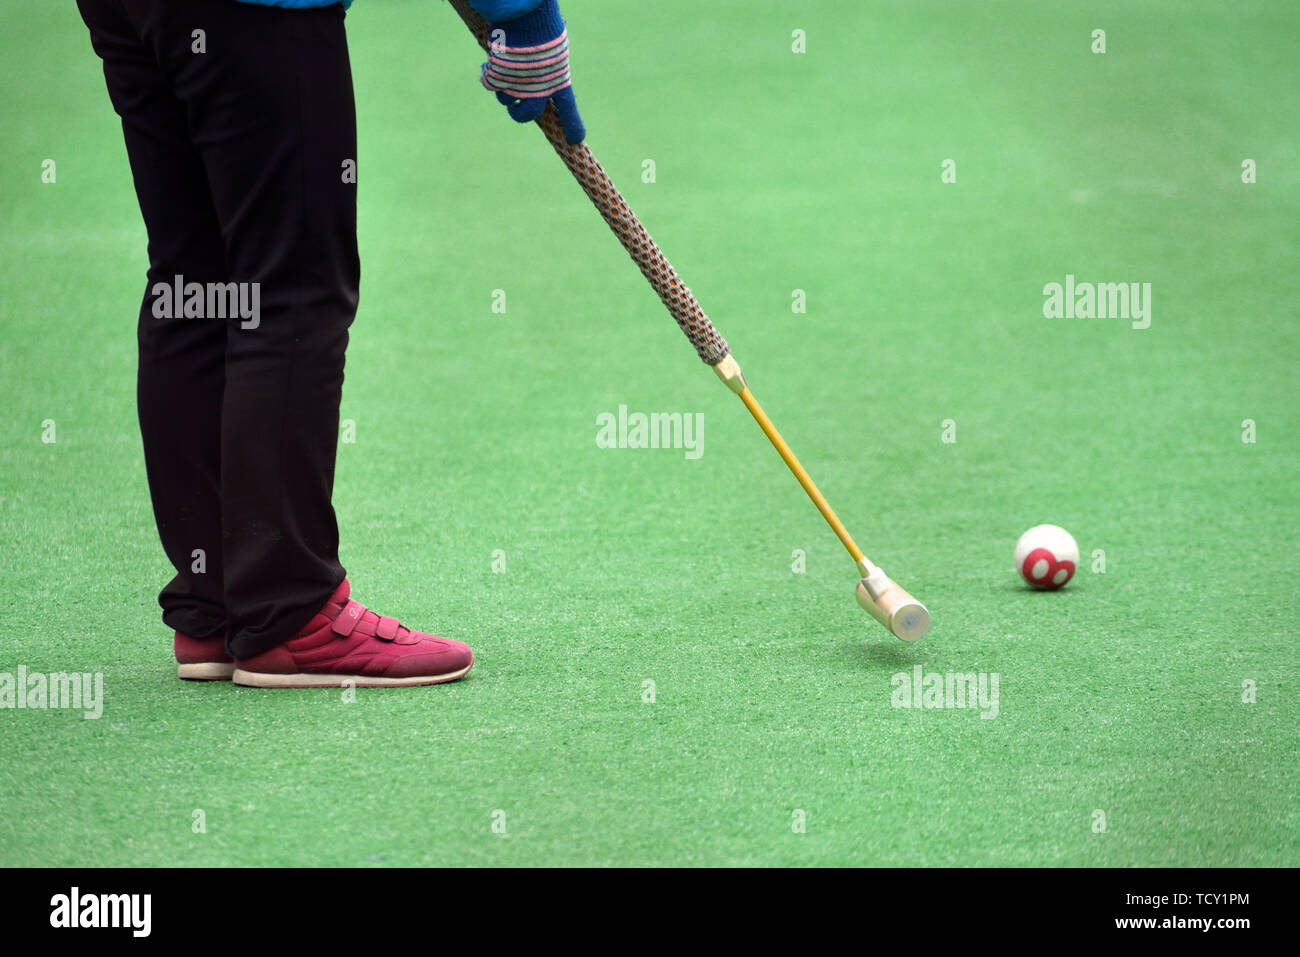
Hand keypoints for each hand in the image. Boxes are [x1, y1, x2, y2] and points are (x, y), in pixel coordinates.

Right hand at [477, 0, 585, 143]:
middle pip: (527, 115)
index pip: (568, 108)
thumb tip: (537, 71)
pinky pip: (489, 84)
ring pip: (505, 99)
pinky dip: (487, 74)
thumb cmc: (542, 24)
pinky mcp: (499, 79)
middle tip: (516, 109)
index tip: (576, 139)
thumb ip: (548, 63)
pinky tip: (488, 63)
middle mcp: (538, 89)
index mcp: (557, 80)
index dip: (572, 125)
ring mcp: (518, 86)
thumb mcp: (553, 45)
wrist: (526, 16)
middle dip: (518, 115)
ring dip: (502, 87)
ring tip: (504, 67)